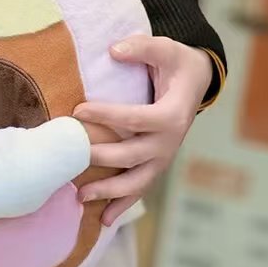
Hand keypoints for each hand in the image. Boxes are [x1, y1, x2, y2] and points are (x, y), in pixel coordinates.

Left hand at [74, 36, 214, 226]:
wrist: (197, 82)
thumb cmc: (178, 64)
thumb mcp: (166, 47)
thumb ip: (141, 47)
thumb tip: (113, 50)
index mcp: (172, 115)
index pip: (134, 118)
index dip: (106, 115)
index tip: (77, 111)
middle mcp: (169, 142)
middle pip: (131, 156)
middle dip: (100, 157)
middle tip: (70, 156)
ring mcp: (164, 157)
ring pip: (136, 182)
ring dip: (109, 191)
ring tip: (81, 196)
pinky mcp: (157, 164)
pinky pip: (140, 188)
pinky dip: (123, 205)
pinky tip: (104, 219)